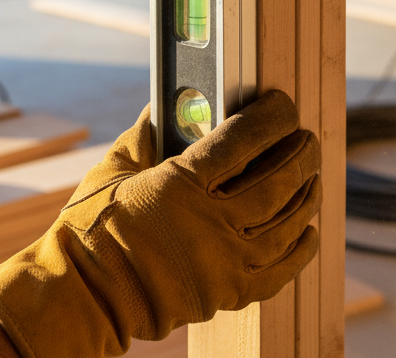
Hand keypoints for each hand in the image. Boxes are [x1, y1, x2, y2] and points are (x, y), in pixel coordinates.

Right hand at [0, 90, 320, 357]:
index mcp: (180, 184)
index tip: (282, 104)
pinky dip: (301, 246)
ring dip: (306, 194)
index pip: (243, 140)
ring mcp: (224, 263)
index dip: (271, 117)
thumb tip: (166, 101)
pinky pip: (281, 270)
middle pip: (277, 180)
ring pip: (287, 223)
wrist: (84, 294)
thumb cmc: (91, 227)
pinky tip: (309, 227)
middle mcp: (210, 224)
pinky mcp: (228, 293)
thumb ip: (146, 132)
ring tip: (311, 174)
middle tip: (306, 136)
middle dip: (299, 152)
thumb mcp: (114, 167)